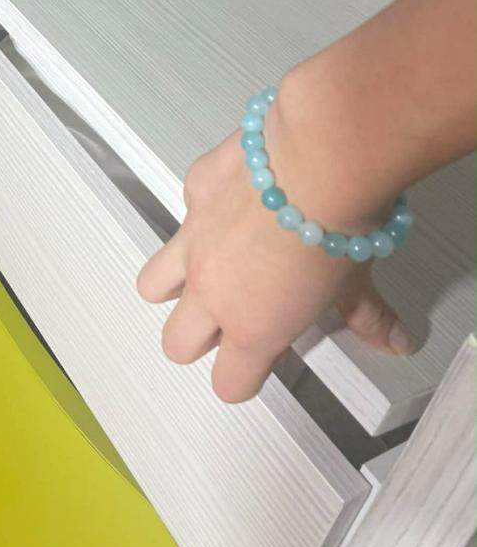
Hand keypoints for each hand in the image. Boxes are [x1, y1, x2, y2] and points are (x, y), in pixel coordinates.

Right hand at [136, 78, 413, 403]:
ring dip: (175, 283)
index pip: (228, 384)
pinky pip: (185, 210)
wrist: (317, 163)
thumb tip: (394, 339)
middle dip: (198, 338)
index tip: (261, 360)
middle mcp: (211, 290)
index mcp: (252, 327)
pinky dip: (204, 210)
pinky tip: (238, 196)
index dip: (244, 377)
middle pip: (176, 345)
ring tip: (210, 266)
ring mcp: (193, 240)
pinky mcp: (193, 191)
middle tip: (232, 316)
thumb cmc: (338, 229)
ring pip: (152, 285)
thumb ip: (363, 315)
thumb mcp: (356, 280)